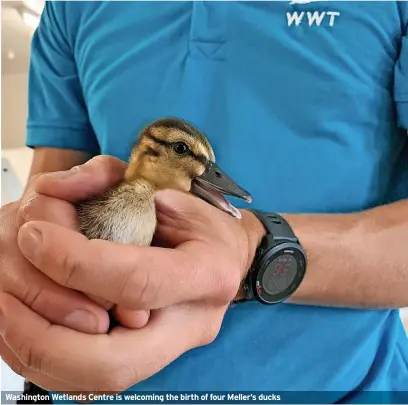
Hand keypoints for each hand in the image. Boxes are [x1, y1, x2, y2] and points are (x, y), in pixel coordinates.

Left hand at [2, 174, 264, 392]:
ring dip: (35, 350)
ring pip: (95, 382)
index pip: (136, 282)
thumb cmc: (201, 223)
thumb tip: (59, 193)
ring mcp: (173, 349)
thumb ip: (115, 188)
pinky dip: (45, 359)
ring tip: (3, 310)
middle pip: (114, 361)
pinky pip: (89, 380)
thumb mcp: (170, 191)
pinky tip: (23, 329)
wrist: (226, 257)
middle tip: (4, 296)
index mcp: (207, 275)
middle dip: (45, 332)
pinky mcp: (152, 359)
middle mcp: (192, 323)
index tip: (35, 236)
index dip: (76, 263)